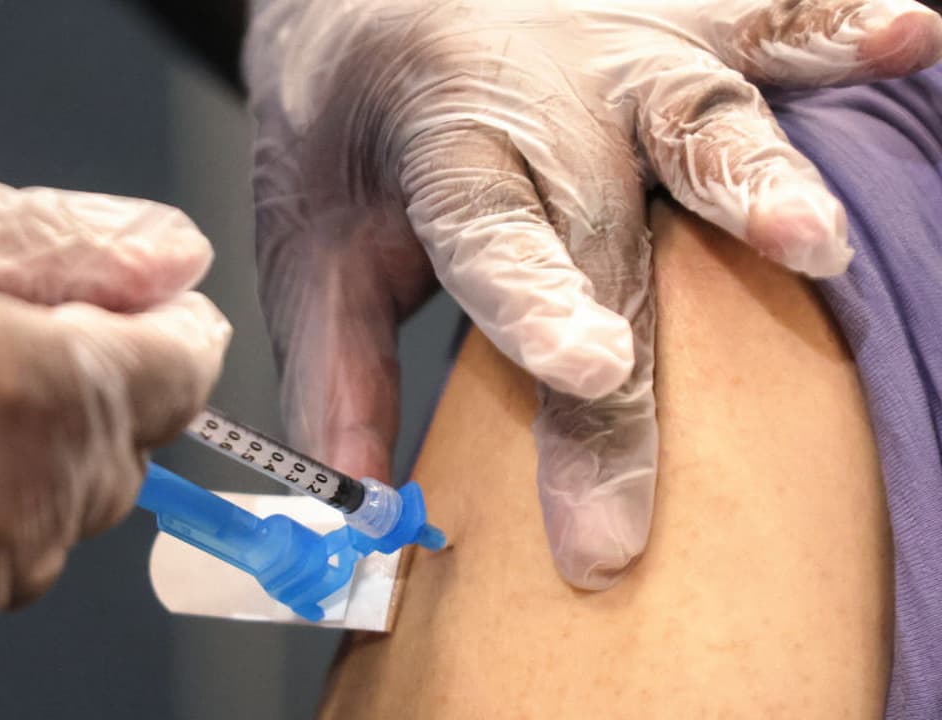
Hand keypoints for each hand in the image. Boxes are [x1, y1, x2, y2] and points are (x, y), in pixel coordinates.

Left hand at [245, 0, 941, 587]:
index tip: (587, 371)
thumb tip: (365, 502)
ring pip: (699, 117)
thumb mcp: (312, 242)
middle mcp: (539, 97)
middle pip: (600, 237)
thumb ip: (337, 366)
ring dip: (756, 179)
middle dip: (633, 371)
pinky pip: (764, 17)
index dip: (535, 306)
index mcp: (442, 142)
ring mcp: (621, 50)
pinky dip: (833, 29)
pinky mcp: (681, 18)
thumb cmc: (347, 127)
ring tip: (813, 243)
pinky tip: (908, 39)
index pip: (489, 236)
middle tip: (636, 498)